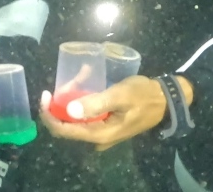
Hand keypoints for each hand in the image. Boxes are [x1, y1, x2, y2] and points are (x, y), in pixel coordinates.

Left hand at [38, 75, 190, 150]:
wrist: (167, 100)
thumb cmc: (144, 95)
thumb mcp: (120, 95)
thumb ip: (96, 103)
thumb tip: (70, 111)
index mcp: (99, 134)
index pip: (63, 130)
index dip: (49, 114)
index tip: (45, 94)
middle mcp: (98, 137)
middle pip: (69, 124)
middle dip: (63, 102)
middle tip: (68, 80)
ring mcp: (103, 132)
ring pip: (78, 117)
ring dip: (75, 98)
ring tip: (81, 75)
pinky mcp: (108, 124)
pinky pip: (89, 114)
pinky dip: (85, 98)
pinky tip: (89, 81)